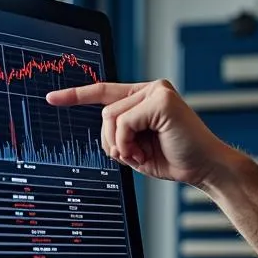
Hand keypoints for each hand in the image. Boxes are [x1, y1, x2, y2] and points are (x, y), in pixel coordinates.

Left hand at [45, 79, 239, 187]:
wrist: (206, 168)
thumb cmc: (176, 159)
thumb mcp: (138, 147)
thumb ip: (119, 133)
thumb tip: (104, 131)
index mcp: (145, 98)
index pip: (104, 92)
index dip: (76, 95)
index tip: (52, 98)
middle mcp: (151, 89)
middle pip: (105, 111)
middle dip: (111, 141)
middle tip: (131, 157)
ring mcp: (157, 91)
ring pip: (111, 116)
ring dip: (119, 144)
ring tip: (140, 155)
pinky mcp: (161, 100)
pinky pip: (123, 122)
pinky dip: (127, 142)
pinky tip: (143, 152)